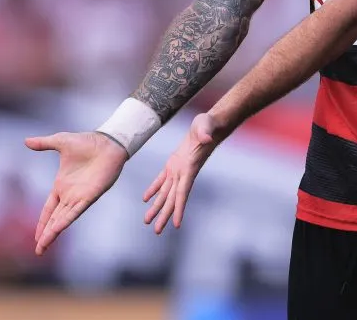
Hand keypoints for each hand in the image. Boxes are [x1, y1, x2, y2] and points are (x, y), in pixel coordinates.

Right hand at [26, 131, 128, 254]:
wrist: (108, 142)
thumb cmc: (87, 142)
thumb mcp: (61, 142)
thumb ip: (43, 144)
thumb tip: (25, 141)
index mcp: (61, 186)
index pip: (48, 209)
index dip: (42, 223)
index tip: (36, 236)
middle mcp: (70, 195)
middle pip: (54, 219)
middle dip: (46, 235)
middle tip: (38, 251)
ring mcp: (79, 197)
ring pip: (62, 219)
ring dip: (52, 233)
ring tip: (42, 247)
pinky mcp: (90, 195)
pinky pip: (75, 211)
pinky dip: (65, 221)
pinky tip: (57, 230)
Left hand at [142, 112, 222, 233]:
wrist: (210, 124)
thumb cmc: (209, 124)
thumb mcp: (206, 125)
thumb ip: (206, 132)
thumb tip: (206, 137)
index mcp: (189, 168)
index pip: (183, 192)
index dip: (179, 208)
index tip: (176, 225)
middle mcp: (184, 173)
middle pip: (172, 198)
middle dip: (164, 215)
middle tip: (156, 231)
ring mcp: (178, 169)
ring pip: (165, 192)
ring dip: (157, 206)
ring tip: (148, 221)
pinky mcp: (174, 163)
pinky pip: (162, 179)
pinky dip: (154, 189)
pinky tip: (146, 199)